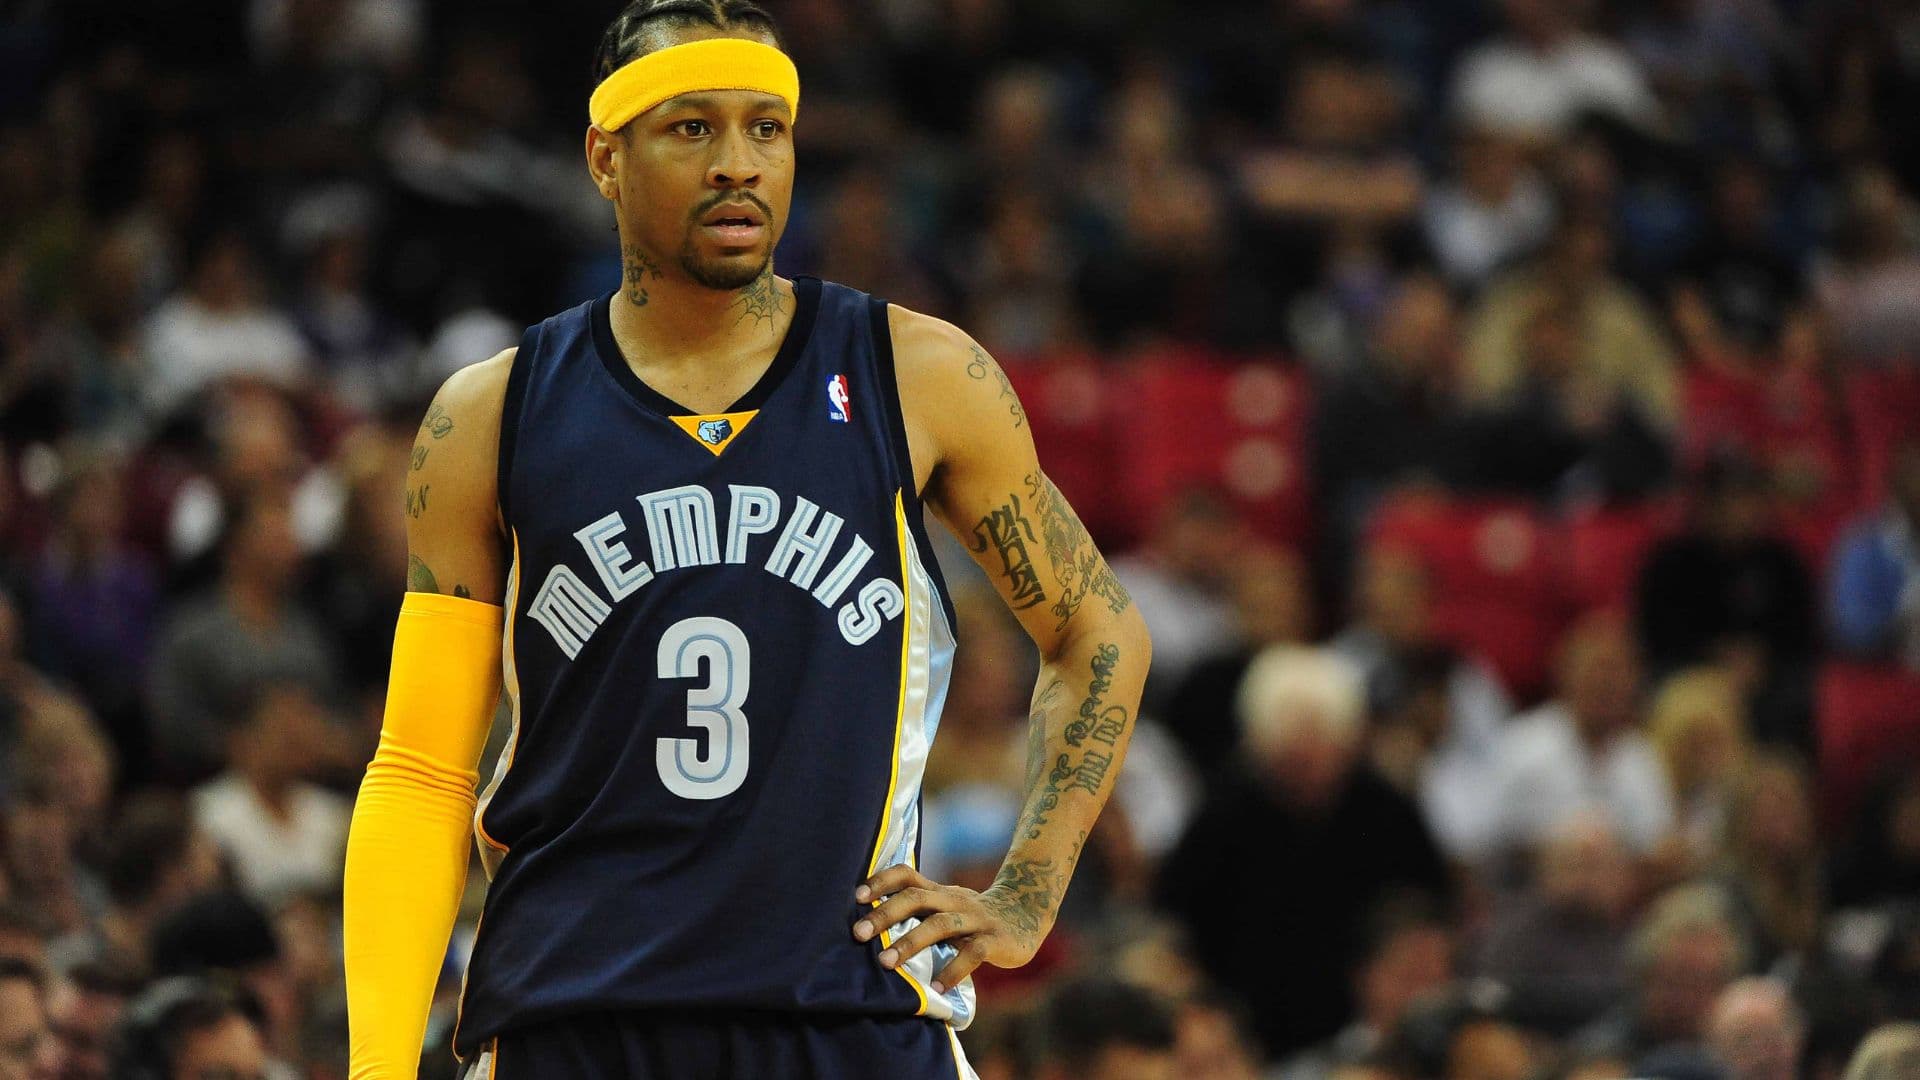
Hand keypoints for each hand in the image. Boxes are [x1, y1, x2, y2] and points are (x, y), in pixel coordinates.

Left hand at [852, 863, 1052, 993]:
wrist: (1027, 913)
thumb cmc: (973, 915)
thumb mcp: (946, 906)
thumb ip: (918, 911)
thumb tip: (869, 926)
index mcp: (939, 891)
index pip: (907, 875)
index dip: (882, 882)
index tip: (857, 898)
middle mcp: (954, 900)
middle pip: (917, 898)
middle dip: (886, 914)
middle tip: (858, 933)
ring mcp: (976, 919)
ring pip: (940, 924)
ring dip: (910, 942)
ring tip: (885, 963)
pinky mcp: (996, 940)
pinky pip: (973, 953)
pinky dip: (954, 971)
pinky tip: (937, 989)